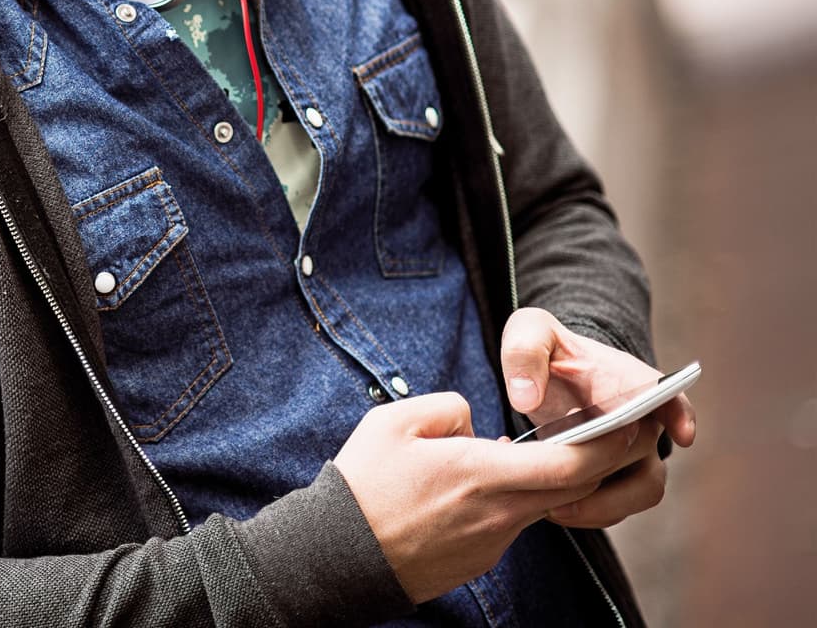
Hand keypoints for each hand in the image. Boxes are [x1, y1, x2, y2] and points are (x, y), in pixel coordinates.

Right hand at [334, 391, 656, 603]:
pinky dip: (507, 502)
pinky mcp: (480, 559)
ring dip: (544, 480)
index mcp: (482, 474)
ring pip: (538, 504)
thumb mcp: (393, 422)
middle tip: (608, 432)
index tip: (628, 423)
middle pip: (572, 488)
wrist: (339, 555)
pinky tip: (470, 491)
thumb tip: (476, 423)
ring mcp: (492, 541)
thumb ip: (449, 408)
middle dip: (598, 460)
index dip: (608, 443)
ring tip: (516, 455)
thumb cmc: (362, 486)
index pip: (571, 463)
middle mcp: (499, 513)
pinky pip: (508, 523)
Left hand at [499, 307, 696, 527]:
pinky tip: (549, 507)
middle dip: (608, 470)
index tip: (682, 433)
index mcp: (630, 381)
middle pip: (647, 454)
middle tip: (561, 477)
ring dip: (603, 503)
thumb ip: (524, 352)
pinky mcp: (615, 479)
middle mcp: (642, 421)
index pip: (669, 397)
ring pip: (641, 490)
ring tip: (554, 506)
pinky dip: (588, 512)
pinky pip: (616, 507)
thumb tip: (526, 397)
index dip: (680, 415)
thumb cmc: (546, 351)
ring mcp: (633, 454)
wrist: (548, 376)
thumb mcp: (528, 333)